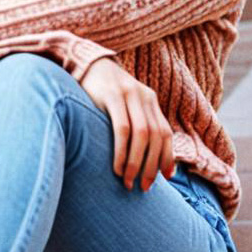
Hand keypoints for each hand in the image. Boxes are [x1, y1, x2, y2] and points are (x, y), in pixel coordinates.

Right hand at [80, 56, 174, 191]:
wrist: (84, 63)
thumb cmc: (101, 93)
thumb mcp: (123, 105)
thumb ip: (134, 123)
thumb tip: (144, 157)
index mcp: (150, 100)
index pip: (165, 133)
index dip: (167, 157)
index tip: (164, 178)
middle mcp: (143, 96)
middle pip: (156, 136)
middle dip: (151, 165)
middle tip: (144, 187)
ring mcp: (129, 94)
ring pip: (142, 135)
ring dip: (136, 162)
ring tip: (128, 181)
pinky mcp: (112, 95)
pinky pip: (123, 129)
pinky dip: (122, 151)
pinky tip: (116, 166)